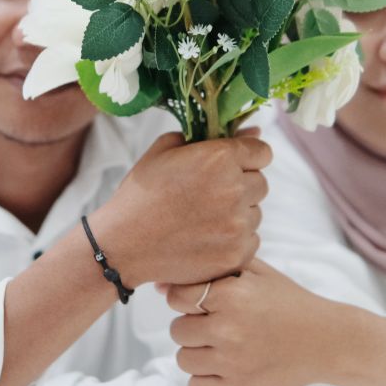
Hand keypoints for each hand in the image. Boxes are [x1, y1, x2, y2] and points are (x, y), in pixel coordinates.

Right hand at [90, 129, 269, 286]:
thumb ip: (210, 136)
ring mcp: (237, 225)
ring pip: (255, 213)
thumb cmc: (142, 194)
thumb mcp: (164, 151)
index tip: (231, 167)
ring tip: (202, 219)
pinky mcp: (237, 254)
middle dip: (241, 186)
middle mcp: (234, 189)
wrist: (123, 244)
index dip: (247, 157)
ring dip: (238, 214)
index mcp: (219, 158)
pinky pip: (251, 240)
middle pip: (261, 183)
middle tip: (208, 196)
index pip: (262, 152)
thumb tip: (254, 131)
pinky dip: (234, 240)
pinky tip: (206, 239)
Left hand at [165, 258, 336, 385]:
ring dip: (198, 353)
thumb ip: (212, 270)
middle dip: (193, 327)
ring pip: (183, 359)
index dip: (188, 300)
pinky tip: (225, 368)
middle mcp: (228, 327)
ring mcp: (232, 361)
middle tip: (220, 326)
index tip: (206, 304)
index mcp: (232, 293)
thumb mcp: (256, 273)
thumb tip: (161, 286)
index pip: (177, 297)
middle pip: (177, 330)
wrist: (326, 340)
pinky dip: (206, 380)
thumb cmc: (288, 303)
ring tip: (224, 347)